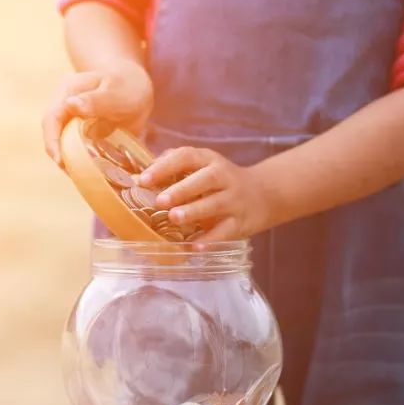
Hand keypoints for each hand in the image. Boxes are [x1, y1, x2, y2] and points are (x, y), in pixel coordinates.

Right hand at [41, 60, 153, 166]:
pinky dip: (81, 162)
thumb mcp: (118, 92)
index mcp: (69, 91)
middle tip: (76, 176)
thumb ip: (98, 100)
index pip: (52, 118)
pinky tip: (94, 174)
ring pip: (62, 145)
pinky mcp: (79, 134)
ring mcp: (70, 122)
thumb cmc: (128, 86)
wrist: (135, 86)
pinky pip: (75, 150)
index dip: (52, 141)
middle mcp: (64, 107)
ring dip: (70, 162)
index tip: (61, 161)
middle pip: (53, 135)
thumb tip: (70, 105)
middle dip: (61, 157)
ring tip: (86, 178)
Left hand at [139, 146, 271, 240]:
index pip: (186, 156)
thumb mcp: (202, 165)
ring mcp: (235, 199)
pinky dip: (210, 239)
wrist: (265, 194)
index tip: (144, 180)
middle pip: (205, 179)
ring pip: (215, 204)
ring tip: (174, 218)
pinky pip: (226, 231)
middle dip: (181, 190)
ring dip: (194, 211)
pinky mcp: (242, 222)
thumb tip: (138, 176)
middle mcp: (224, 176)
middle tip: (160, 201)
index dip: (165, 167)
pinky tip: (194, 247)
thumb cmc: (220, 181)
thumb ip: (174, 166)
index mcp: (208, 160)